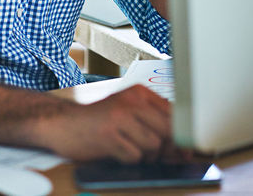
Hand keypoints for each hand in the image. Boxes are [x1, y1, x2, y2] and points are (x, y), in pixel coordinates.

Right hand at [47, 85, 172, 162]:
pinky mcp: (109, 135)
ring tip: (130, 149)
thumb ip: (155, 125)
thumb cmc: (99, 121)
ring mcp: (119, 117)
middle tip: (159, 155)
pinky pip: (134, 156)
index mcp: (139, 92)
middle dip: (167, 149)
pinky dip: (129, 159)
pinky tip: (118, 151)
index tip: (188, 149)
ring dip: (145, 156)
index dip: (183, 134)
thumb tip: (184, 149)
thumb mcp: (128, 113)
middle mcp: (131, 100)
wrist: (64, 123)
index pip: (174, 113)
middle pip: (167, 130)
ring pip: (153, 145)